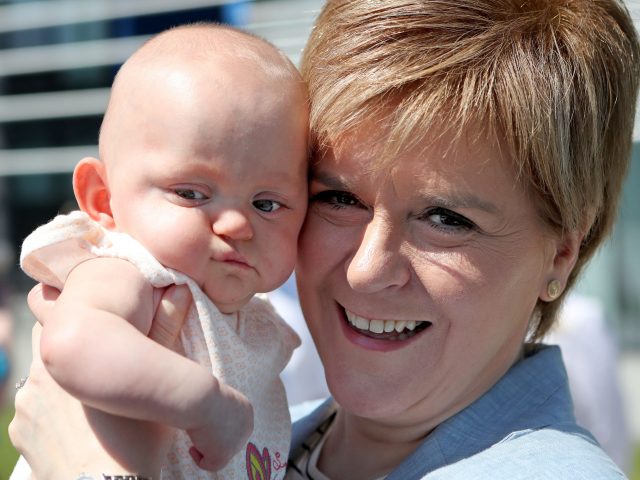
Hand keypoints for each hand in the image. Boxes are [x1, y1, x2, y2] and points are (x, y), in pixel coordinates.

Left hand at [9, 283, 192, 478]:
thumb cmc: (136, 436)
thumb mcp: (158, 381)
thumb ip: (167, 329)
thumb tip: (182, 288)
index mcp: (68, 349)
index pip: (56, 307)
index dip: (76, 307)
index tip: (98, 317)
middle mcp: (40, 371)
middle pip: (50, 339)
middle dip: (74, 344)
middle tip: (103, 359)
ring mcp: (26, 405)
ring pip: (43, 376)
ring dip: (62, 378)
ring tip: (93, 396)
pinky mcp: (21, 433)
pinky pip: (34, 410)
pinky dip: (52, 412)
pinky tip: (78, 424)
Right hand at [186, 382, 253, 470]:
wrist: (200, 397)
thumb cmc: (203, 393)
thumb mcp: (216, 398)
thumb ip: (219, 410)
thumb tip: (212, 422)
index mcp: (246, 410)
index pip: (234, 425)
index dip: (219, 427)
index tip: (206, 424)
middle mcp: (247, 427)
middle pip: (230, 440)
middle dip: (215, 439)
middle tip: (200, 433)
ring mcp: (238, 442)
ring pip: (220, 453)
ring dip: (207, 447)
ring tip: (196, 436)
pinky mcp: (224, 455)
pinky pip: (210, 464)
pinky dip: (198, 458)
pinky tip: (192, 447)